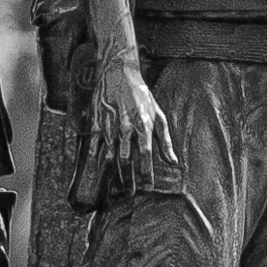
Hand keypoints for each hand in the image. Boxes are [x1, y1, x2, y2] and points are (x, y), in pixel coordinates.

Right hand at [93, 59, 177, 194]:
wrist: (118, 73)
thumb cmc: (141, 95)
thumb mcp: (158, 114)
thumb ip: (165, 140)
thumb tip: (172, 161)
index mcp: (143, 124)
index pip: (146, 155)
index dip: (146, 173)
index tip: (147, 188)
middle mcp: (126, 127)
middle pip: (127, 159)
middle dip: (129, 179)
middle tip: (130, 194)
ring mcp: (110, 125)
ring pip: (110, 154)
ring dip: (114, 173)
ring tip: (117, 187)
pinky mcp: (97, 122)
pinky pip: (94, 144)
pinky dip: (94, 159)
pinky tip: (96, 171)